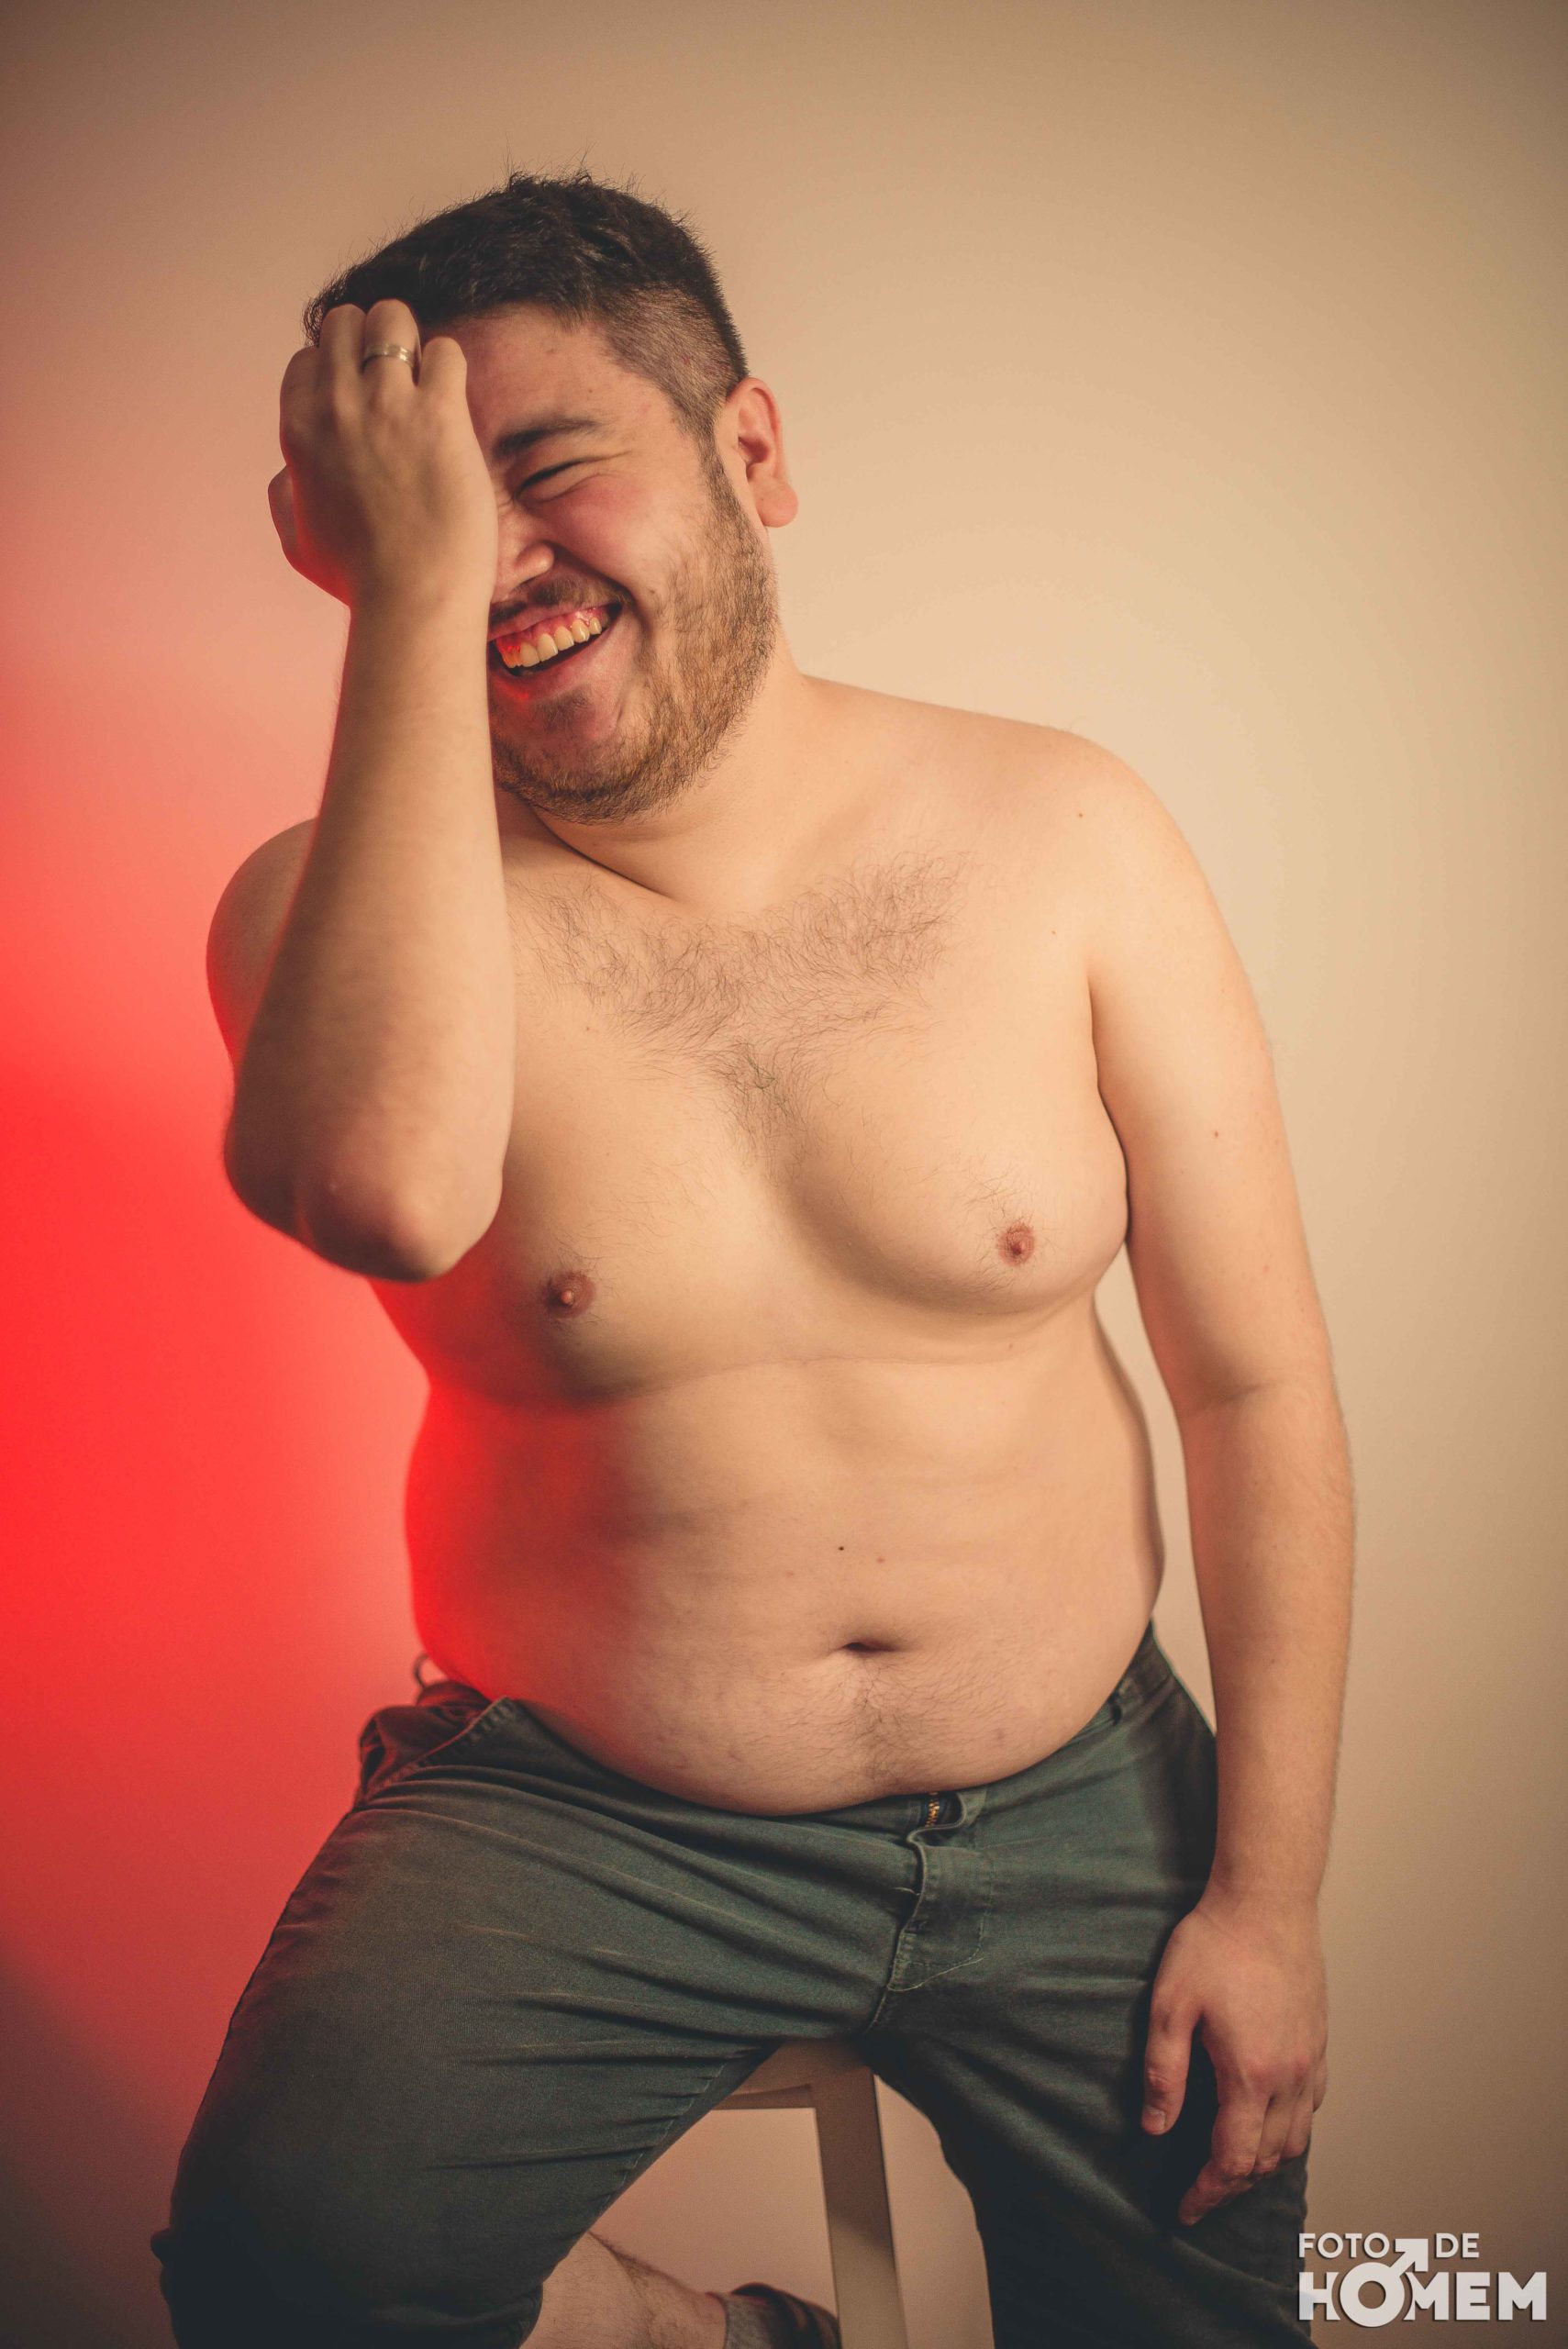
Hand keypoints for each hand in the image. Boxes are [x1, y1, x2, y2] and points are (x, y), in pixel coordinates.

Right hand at [268, 298, 497, 607]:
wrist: (412, 598)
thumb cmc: (360, 580)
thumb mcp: (297, 541)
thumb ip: (285, 497)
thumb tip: (288, 473)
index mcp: (298, 430)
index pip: (308, 359)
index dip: (338, 371)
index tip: (361, 398)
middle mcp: (336, 405)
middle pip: (345, 322)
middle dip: (372, 341)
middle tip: (397, 382)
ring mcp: (386, 404)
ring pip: (391, 318)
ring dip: (411, 342)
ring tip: (426, 383)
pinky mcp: (439, 413)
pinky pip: (444, 352)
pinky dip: (449, 369)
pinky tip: (452, 406)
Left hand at [1141, 1886, 1327, 2226]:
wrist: (1267, 1900)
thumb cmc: (1215, 1945)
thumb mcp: (1170, 2006)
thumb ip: (1164, 2072)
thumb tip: (1157, 2127)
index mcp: (1251, 2075)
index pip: (1232, 2159)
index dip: (1207, 2192)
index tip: (1185, 2209)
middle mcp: (1290, 2078)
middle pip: (1267, 2160)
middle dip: (1233, 2185)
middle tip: (1201, 2194)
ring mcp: (1311, 2061)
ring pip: (1296, 2140)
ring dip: (1264, 2163)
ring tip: (1231, 2166)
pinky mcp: (1319, 2042)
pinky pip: (1312, 2108)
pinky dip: (1289, 2131)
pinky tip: (1267, 2121)